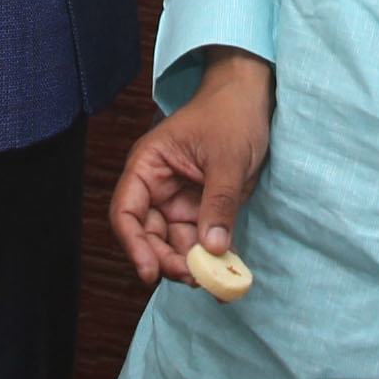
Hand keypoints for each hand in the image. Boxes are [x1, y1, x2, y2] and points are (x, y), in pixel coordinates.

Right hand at [108, 50, 272, 287]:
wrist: (252, 99)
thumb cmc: (231, 114)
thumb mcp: (228, 157)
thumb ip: (218, 202)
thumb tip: (211, 248)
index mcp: (148, 166)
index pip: (126, 211)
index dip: (133, 244)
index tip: (150, 272)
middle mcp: (157, 188)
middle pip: (148, 236)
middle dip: (167, 260)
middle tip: (194, 278)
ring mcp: (179, 201)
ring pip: (173, 244)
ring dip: (189, 265)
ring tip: (213, 279)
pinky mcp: (201, 211)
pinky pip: (199, 242)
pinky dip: (209, 258)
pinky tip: (224, 273)